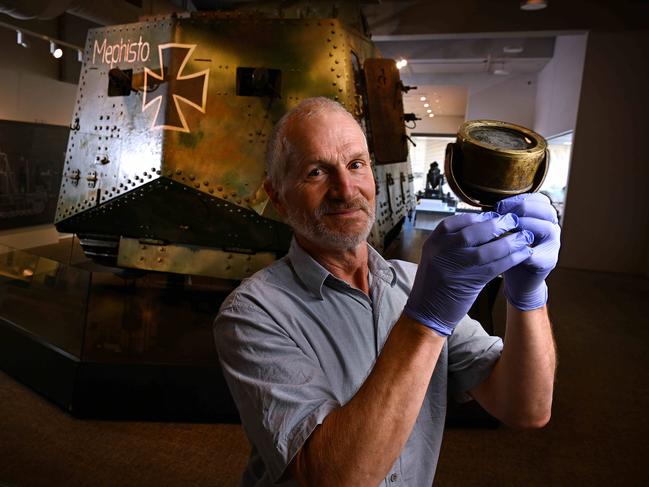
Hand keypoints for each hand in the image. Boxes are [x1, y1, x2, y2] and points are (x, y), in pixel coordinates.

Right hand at [404, 212, 533, 335]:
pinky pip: (494, 268)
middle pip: (471, 233)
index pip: (454, 222)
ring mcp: (454, 268)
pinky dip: (511, 260)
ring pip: (485, 251)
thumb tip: (482, 225)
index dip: (477, 217)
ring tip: (524, 237)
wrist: (425, 312)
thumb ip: (452, 242)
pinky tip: (523, 254)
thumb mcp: (435, 257)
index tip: (493, 215)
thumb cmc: (433, 283)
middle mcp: (441, 253)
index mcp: (432, 243)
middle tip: (513, 220)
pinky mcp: (469, 284)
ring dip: (509, 243)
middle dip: (496, 226)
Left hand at [496, 193, 560, 310]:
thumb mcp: (506, 230)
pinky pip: (539, 253)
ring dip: (525, 227)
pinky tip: (509, 251)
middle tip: (502, 216)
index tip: (499, 206)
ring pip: (546, 228)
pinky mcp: (549, 261)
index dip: (518, 199)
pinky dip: (523, 251)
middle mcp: (552, 226)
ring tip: (507, 231)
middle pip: (546, 209)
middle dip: (522, 209)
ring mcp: (553, 244)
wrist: (518, 278)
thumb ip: (504, 217)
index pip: (539, 199)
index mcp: (542, 216)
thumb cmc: (509, 250)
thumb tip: (489, 207)